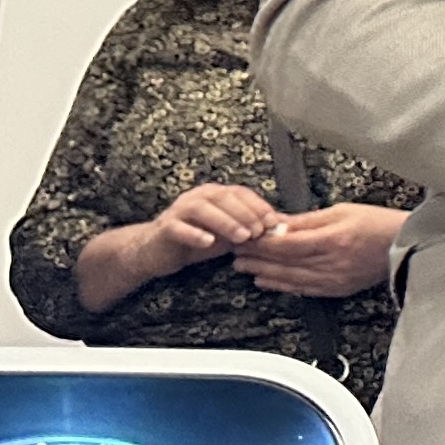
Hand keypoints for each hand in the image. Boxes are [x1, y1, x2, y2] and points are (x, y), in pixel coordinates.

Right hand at [151, 184, 279, 267]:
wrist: (160, 251)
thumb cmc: (201, 240)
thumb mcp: (231, 235)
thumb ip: (253, 230)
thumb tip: (284, 229)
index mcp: (215, 194)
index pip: (240, 193)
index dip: (258, 206)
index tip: (273, 222)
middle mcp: (197, 196)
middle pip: (223, 198)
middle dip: (245, 214)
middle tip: (260, 231)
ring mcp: (179, 210)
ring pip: (202, 209)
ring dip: (225, 222)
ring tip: (242, 237)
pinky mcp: (165, 227)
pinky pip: (178, 227)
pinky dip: (194, 234)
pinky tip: (208, 242)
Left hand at [233, 203, 404, 297]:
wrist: (407, 246)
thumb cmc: (379, 224)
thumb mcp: (342, 211)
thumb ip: (307, 221)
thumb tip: (279, 224)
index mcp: (333, 240)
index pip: (286, 244)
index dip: (261, 242)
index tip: (245, 237)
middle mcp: (332, 263)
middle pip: (284, 263)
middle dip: (257, 258)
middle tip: (236, 253)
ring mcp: (335, 279)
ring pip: (291, 279)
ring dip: (265, 274)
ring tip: (246, 268)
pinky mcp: (339, 288)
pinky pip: (305, 290)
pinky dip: (284, 286)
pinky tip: (269, 282)